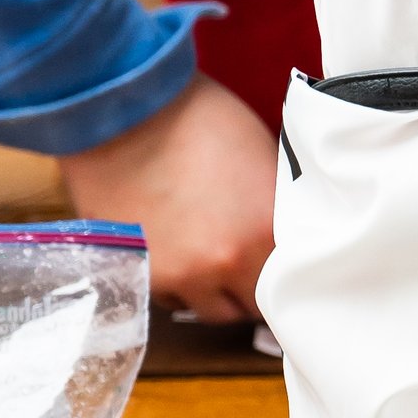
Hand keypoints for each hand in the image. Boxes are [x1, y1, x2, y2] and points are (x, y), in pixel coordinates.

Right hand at [59, 74, 277, 321]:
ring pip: (205, 308)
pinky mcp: (139, 271)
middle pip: (248, 307)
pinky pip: (166, 297)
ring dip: (211, 291)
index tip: (281, 271)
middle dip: (250, 289)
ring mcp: (178, 274)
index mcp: (265, 234)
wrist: (128, 109)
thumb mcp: (264, 162)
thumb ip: (275, 212)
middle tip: (247, 266)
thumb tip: (281, 238)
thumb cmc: (202, 118)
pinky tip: (177, 252)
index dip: (285, 277)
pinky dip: (176, 284)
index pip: (289, 284)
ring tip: (208, 258)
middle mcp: (224, 266)